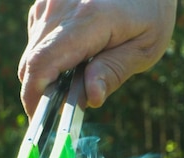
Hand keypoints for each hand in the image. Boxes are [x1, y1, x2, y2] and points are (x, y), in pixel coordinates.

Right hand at [18, 0, 176, 116]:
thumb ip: (114, 72)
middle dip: (43, 90)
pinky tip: (78, 51)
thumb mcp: (145, 47)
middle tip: (69, 103)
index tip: (41, 119)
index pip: (42, 63)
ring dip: (48, 71)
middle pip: (32, 61)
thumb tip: (90, 98)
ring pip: (32, 50)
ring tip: (83, 70)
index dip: (34, 97)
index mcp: (88, 19)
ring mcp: (51, 0)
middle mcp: (61, 5)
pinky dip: (50, 52)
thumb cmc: (151, 10)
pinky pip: (37, 35)